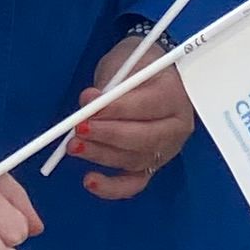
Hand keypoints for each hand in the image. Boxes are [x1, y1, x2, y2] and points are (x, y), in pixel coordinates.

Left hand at [73, 35, 195, 199]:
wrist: (152, 75)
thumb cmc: (138, 65)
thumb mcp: (125, 62)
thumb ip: (110, 83)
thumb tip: (89, 101)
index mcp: (175, 95)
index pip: (148, 106)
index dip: (117, 109)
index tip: (89, 105)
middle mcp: (176, 128)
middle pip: (144, 138)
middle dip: (107, 135)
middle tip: (79, 129)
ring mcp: (166, 151)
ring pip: (134, 160)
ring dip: (100, 155)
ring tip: (73, 146)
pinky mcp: (151, 167)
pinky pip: (133, 184)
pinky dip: (111, 187)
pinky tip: (90, 181)